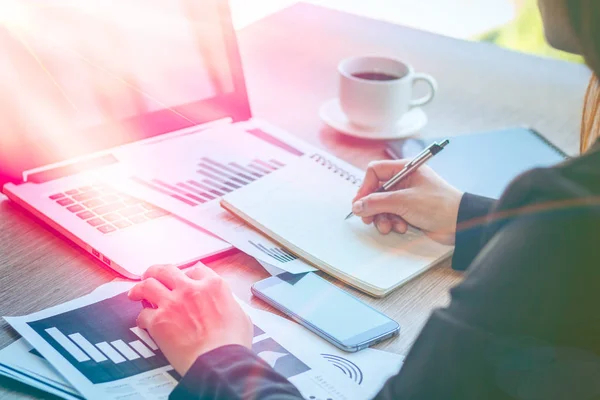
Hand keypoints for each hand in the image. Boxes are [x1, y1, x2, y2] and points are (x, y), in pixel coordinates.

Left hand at [128, 263, 252, 375]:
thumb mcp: (241, 315)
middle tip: (152, 276)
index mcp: (213, 285)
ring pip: (148, 285)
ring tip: (136, 293)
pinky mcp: (158, 321)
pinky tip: (144, 322)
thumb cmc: (233, 343)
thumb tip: (226, 306)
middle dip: (156, 272)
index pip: (196, 269)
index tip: (184, 279)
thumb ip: (229, 304)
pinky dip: (143, 318)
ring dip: (140, 288)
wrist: (219, 362)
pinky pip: (143, 314)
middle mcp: (191, 289)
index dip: (188, 274)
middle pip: (166, 270)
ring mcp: (172, 303)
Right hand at [352, 160, 462, 244]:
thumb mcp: (404, 201)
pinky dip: (393, 222)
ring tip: (389, 226)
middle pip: (377, 191)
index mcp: (405, 169)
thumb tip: (358, 205)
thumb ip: (377, 202)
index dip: (365, 187)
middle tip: (368, 218)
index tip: (360, 202)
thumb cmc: (440, 205)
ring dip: (383, 217)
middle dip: (373, 206)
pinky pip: (392, 215)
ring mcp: (408, 196)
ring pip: (383, 205)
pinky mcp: (410, 211)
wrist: (461, 224)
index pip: (375, 172)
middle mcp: (405, 181)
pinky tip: (401, 228)